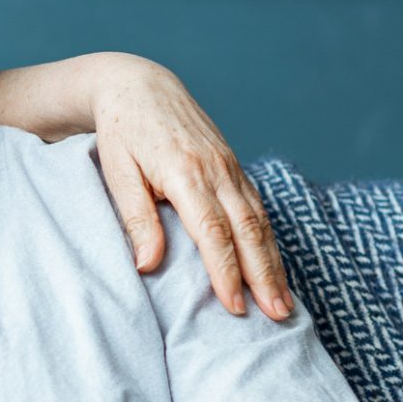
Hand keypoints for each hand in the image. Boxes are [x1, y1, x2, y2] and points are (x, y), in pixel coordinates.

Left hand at [84, 54, 289, 319]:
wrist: (138, 85)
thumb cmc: (121, 133)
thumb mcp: (118, 174)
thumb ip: (136, 219)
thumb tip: (148, 266)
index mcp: (186, 173)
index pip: (214, 232)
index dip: (226, 272)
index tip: (233, 307)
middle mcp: (217, 170)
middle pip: (249, 230)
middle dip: (265, 276)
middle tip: (278, 316)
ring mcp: (230, 166)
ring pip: (261, 220)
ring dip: (274, 263)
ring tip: (284, 302)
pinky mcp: (233, 165)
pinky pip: (258, 206)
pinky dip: (269, 239)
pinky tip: (274, 265)